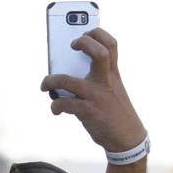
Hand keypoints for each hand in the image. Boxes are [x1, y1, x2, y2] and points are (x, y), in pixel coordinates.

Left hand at [40, 28, 146, 153]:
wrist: (127, 139)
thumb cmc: (114, 112)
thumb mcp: (113, 90)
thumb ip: (97, 78)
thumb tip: (67, 71)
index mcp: (113, 74)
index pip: (111, 44)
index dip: (97, 34)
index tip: (85, 33)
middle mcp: (106, 81)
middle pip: (100, 52)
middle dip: (83, 42)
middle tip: (71, 46)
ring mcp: (97, 96)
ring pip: (67, 80)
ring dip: (50, 80)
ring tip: (45, 84)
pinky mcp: (88, 112)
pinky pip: (64, 103)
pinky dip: (55, 105)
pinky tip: (56, 109)